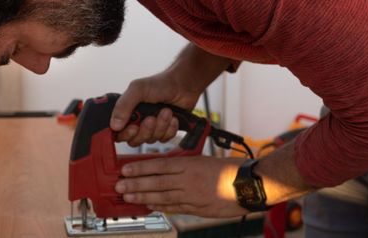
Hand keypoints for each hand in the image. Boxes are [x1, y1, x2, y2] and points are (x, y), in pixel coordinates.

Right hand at [110, 43, 230, 146]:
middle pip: (135, 140)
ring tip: (166, 111)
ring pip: (151, 140)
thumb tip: (114, 125)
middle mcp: (138, 121)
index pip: (118, 133)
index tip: (134, 127)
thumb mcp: (138, 89)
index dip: (125, 134)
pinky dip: (170, 129)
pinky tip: (173, 118)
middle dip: (145, 130)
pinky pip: (164, 139)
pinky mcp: (165, 130)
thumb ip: (124, 105)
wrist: (184, 84)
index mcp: (127, 112)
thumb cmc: (161, 83)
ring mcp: (152, 127)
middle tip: (152, 118)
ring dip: (160, 126)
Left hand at [114, 156, 248, 217]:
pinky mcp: (197, 208)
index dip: (140, 168)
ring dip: (143, 197)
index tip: (125, 169)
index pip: (158, 164)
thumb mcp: (202, 159)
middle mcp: (188, 180)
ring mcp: (192, 196)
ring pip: (162, 196)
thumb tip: (161, 167)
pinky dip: (160, 206)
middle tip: (119, 187)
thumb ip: (182, 164)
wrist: (248, 184)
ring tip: (128, 198)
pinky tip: (149, 205)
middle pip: (156, 182)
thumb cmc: (227, 169)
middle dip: (135, 185)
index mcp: (189, 164)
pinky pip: (174, 207)